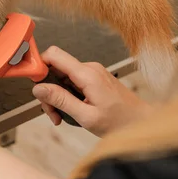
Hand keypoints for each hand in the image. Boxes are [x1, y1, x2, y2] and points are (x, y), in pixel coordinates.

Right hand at [32, 46, 153, 136]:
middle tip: (52, 112)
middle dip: (48, 91)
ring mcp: (92, 73)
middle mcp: (89, 69)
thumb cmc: (121, 122)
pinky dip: (66, 97)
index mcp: (87, 74)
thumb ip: (61, 100)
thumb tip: (39, 88)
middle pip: (55, 69)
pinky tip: (71, 112)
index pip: (54, 54)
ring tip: (62, 117)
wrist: (143, 124)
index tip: (33, 81)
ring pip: (61, 78)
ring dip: (57, 97)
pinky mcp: (93, 79)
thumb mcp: (86, 116)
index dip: (39, 64)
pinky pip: (71, 82)